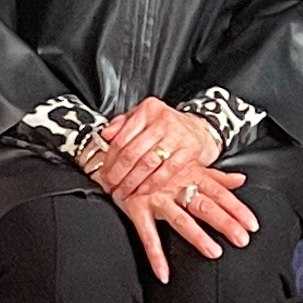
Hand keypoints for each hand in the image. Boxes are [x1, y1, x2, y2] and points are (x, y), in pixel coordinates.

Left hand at [94, 97, 219, 200]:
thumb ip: (123, 124)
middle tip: (110, 186)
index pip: (122, 137)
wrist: (199, 129)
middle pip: (132, 152)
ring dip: (132, 182)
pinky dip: (151, 184)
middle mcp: (163, 119)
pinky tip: (142, 191)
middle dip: (117, 174)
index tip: (103, 173)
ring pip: (147, 163)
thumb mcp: (145, 118)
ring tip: (123, 192)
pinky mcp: (189, 150)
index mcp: (148, 110)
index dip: (109, 159)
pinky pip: (166, 171)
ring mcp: (177, 135)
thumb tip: (105, 134)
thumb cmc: (168, 126)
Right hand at [114, 166, 258, 283]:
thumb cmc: (158, 160)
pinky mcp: (136, 206)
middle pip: (205, 205)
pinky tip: (164, 274)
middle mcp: (175, 185)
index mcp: (191, 175)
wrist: (120, 151)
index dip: (237, 208)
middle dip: (225, 222)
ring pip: (180, 219)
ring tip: (214, 252)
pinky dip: (155, 255)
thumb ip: (215, 176)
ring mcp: (156, 196)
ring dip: (198, 236)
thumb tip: (241, 179)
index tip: (252, 224)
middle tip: (243, 238)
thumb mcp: (189, 164)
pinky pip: (147, 234)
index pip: (219, 193)